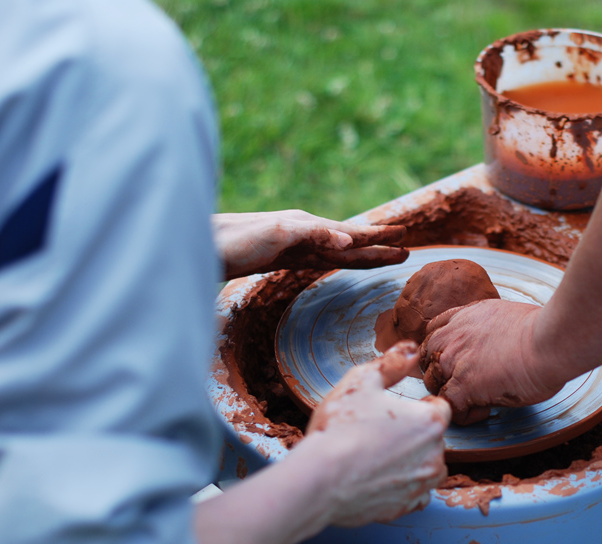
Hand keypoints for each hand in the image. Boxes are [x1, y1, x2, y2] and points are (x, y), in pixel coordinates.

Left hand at [213, 210, 407, 279]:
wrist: (194, 245)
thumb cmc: (230, 241)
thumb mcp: (273, 235)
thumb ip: (311, 234)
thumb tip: (347, 239)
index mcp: (306, 227)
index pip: (351, 234)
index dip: (378, 239)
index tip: (404, 239)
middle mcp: (302, 233)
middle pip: (349, 241)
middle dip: (378, 246)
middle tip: (407, 249)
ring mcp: (291, 245)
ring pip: (336, 250)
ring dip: (361, 253)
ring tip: (383, 255)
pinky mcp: (277, 257)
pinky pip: (317, 257)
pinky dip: (335, 257)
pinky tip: (339, 257)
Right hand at [307, 341, 450, 526]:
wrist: (318, 479)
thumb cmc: (340, 427)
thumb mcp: (363, 381)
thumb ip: (392, 363)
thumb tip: (412, 349)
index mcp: (430, 422)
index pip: (439, 408)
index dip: (418, 406)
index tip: (397, 410)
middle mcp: (434, 455)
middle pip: (433, 439)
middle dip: (413, 434)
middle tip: (379, 432)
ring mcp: (420, 485)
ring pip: (427, 468)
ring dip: (411, 462)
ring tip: (378, 455)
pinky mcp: (403, 508)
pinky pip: (413, 495)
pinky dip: (401, 487)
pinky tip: (377, 478)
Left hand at [420, 300, 566, 424]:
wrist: (550, 341)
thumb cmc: (542, 330)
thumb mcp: (505, 315)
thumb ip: (488, 328)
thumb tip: (496, 343)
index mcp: (463, 317)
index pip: (434, 333)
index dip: (443, 350)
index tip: (459, 362)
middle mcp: (453, 336)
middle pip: (427, 358)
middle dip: (442, 373)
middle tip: (466, 384)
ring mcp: (454, 360)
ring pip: (433, 383)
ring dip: (450, 393)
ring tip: (477, 398)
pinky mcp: (463, 385)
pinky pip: (448, 405)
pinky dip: (463, 414)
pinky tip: (485, 410)